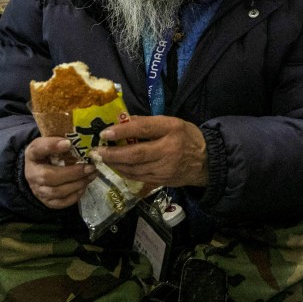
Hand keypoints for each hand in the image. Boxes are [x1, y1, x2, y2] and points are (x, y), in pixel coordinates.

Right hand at [23, 136, 97, 208]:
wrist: (38, 173)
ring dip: (77, 184)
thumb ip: (59, 141)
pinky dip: (75, 196)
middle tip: (90, 167)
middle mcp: (32, 174)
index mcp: (33, 155)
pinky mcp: (47, 202)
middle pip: (49, 177)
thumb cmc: (48, 155)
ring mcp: (39, 191)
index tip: (68, 143)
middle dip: (73, 173)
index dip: (52, 146)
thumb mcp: (50, 143)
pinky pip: (61, 203)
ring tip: (91, 175)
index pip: (38, 148)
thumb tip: (73, 142)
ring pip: (57, 192)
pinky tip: (84, 186)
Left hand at [93, 115, 207, 187]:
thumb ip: (148, 122)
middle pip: (136, 154)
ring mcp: (165, 168)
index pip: (144, 129)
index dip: (123, 131)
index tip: (105, 133)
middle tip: (97, 152)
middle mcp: (168, 150)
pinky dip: (124, 172)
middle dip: (113, 154)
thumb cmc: (187, 137)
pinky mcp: (162, 180)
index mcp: (172, 130)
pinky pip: (138, 177)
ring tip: (102, 159)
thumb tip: (123, 121)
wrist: (206, 161)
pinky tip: (116, 167)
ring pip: (134, 169)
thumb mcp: (172, 122)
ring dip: (115, 165)